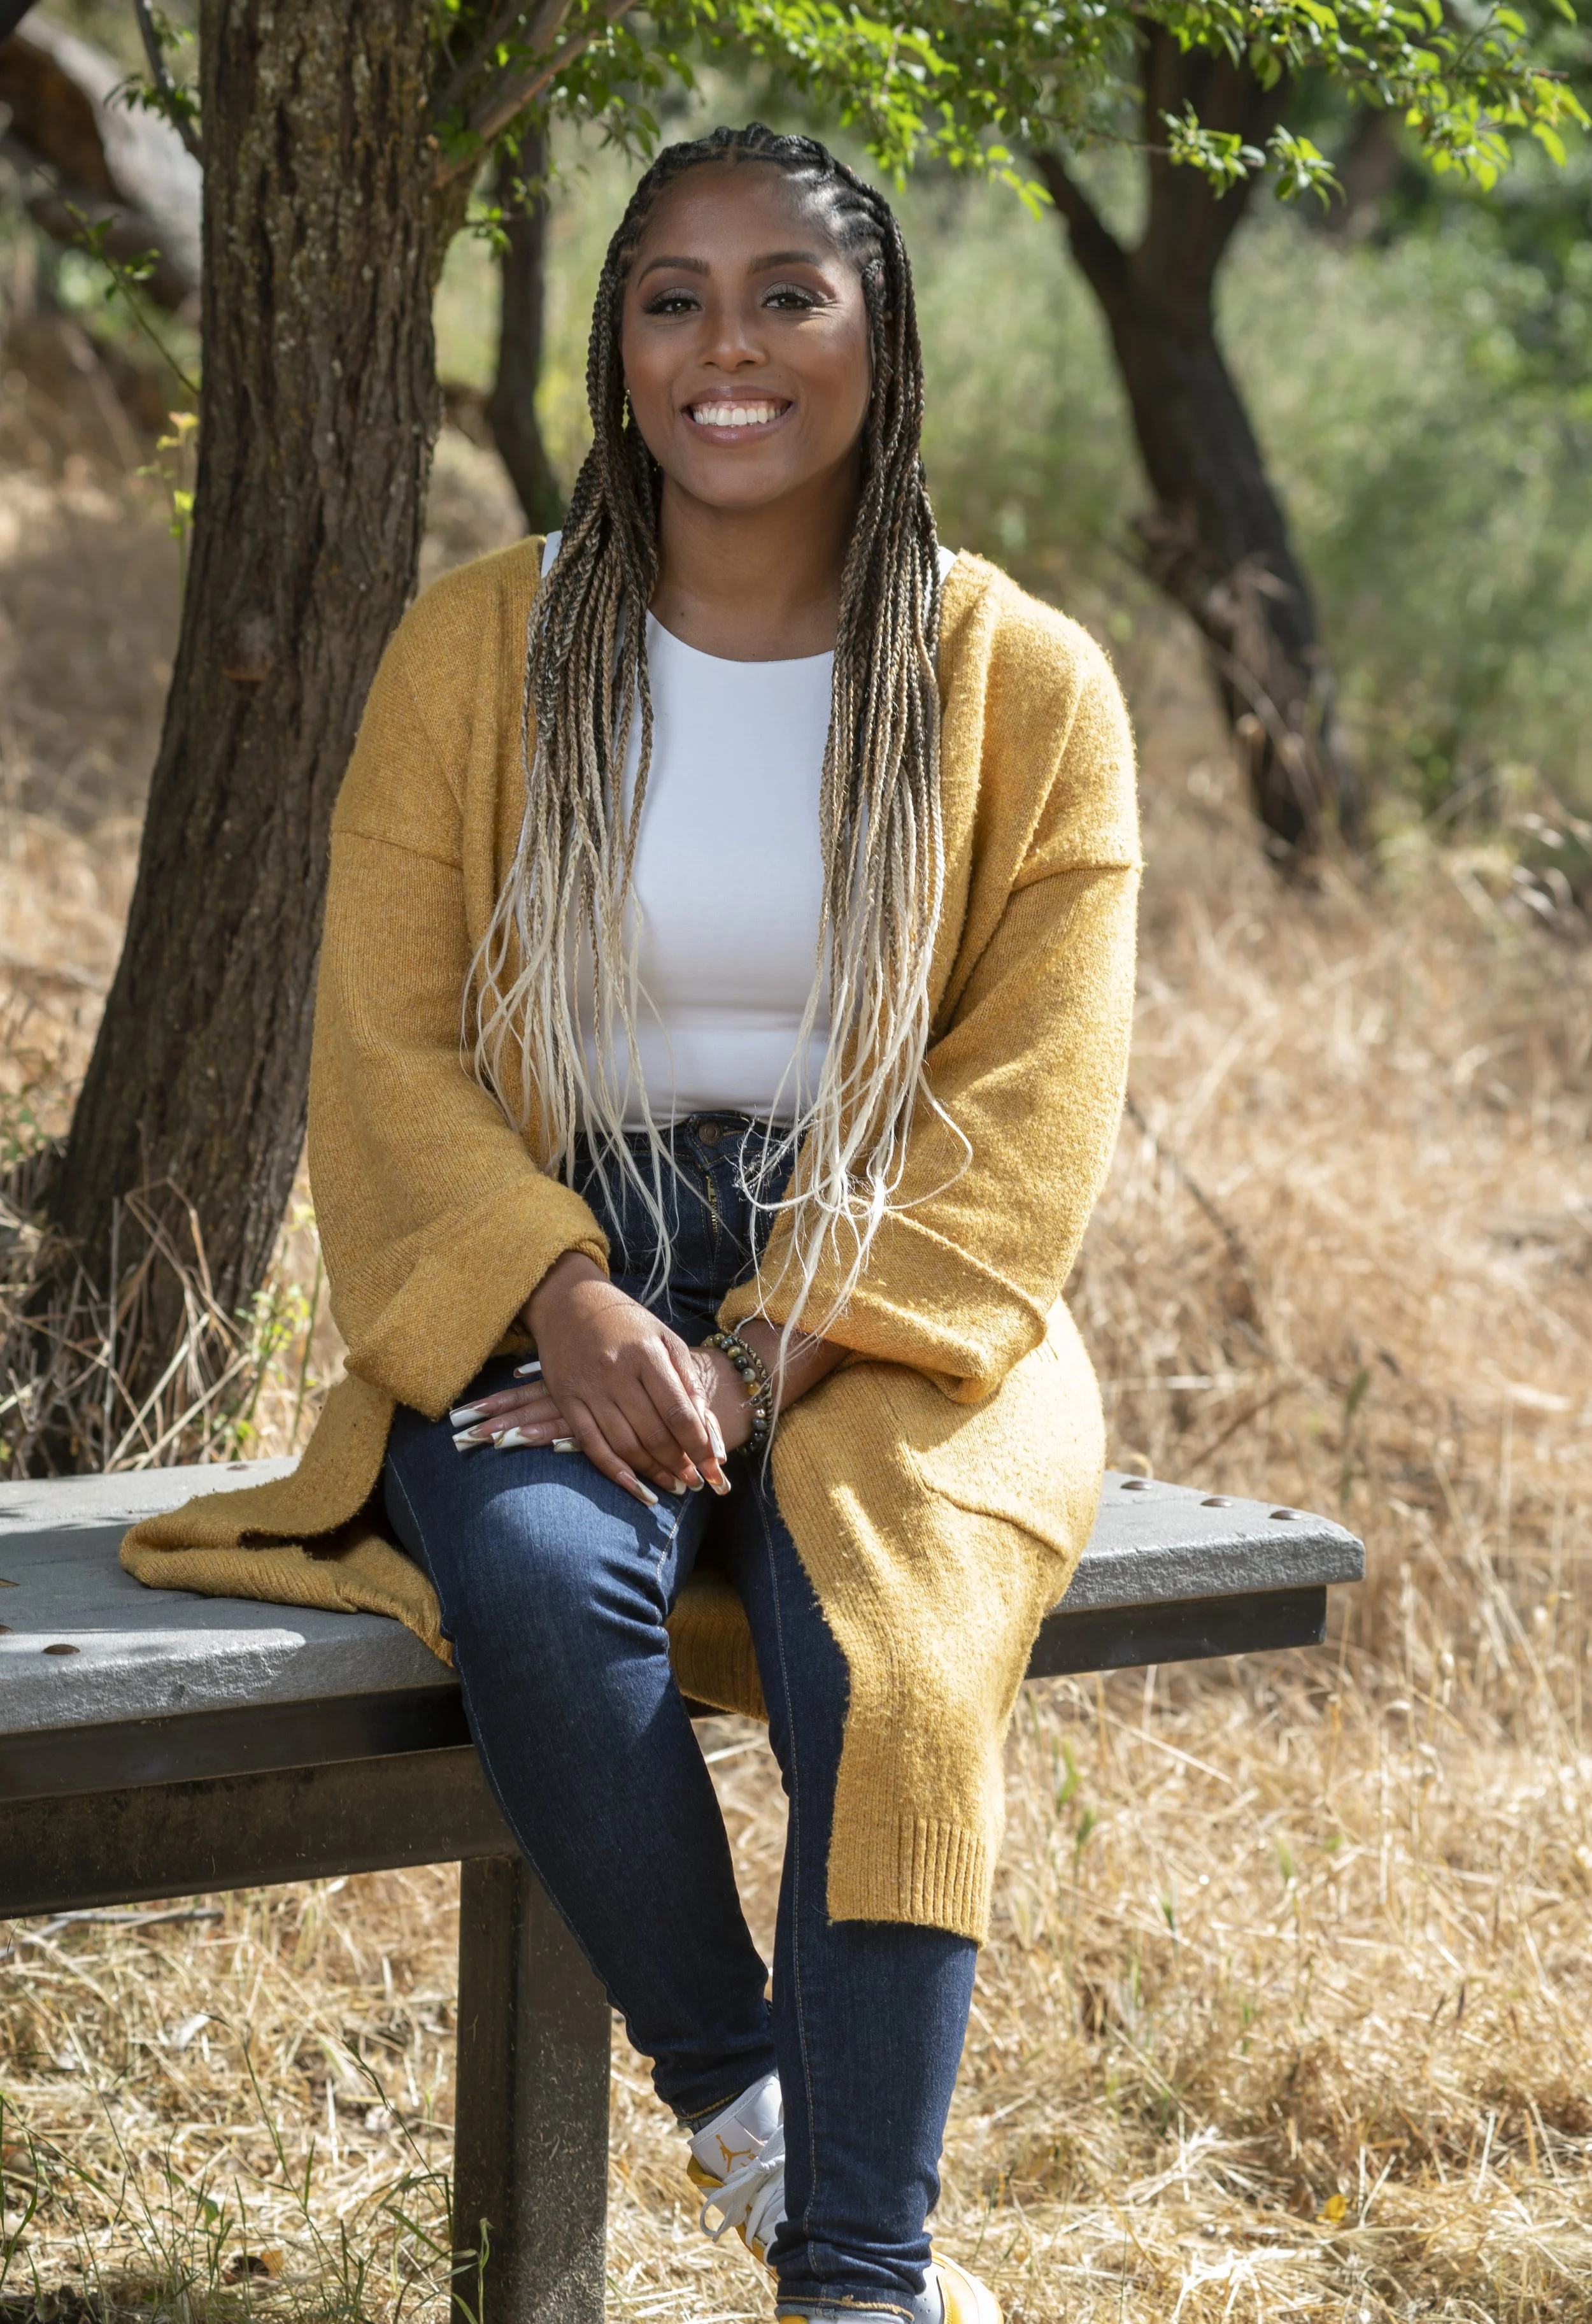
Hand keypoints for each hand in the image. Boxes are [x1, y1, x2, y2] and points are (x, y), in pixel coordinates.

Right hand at [505, 1251, 728, 1506]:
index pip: (678, 1411)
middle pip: (653, 1433)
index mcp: (646, 1353)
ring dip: (653, 1471)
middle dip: (680, 1463)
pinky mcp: (567, 1399)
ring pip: (624, 1444)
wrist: (568, 1301)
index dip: (699, 1445)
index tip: (714, 1466)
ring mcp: (588, 1388)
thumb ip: (687, 1378)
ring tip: (675, 1484)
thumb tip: (705, 1425)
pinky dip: (614, 1471)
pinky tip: (635, 1485)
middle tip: (698, 1482)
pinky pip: (591, 1444)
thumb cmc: (625, 1322)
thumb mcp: (663, 1336)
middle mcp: (616, 1372)